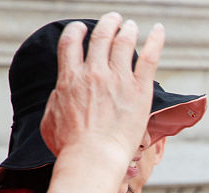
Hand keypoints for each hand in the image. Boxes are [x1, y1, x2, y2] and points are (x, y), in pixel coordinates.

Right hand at [41, 14, 164, 164]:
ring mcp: (118, 80)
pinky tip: (158, 29)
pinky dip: (155, 40)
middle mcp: (94, 73)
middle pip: (100, 38)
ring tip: (131, 25)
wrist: (93, 156)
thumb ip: (56, 103)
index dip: (77, 32)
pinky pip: (150, 57)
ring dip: (128, 29)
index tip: (81, 28)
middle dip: (107, 24)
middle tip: (113, 19)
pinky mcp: (140, 90)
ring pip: (124, 43)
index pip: (71, 43)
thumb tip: (59, 96)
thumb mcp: (50, 121)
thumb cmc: (70, 147)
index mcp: (69, 78)